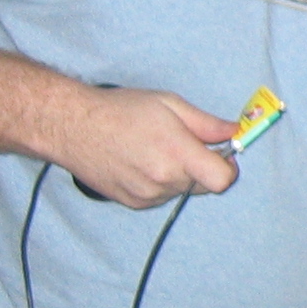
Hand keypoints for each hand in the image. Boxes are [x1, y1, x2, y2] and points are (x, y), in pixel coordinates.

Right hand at [59, 88, 238, 206]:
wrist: (72, 127)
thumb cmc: (120, 110)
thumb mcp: (170, 104)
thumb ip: (207, 123)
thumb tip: (234, 131)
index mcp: (177, 153)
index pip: (223, 179)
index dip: (229, 167)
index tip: (223, 153)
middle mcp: (164, 180)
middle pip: (204, 185)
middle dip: (204, 167)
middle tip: (185, 144)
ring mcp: (147, 195)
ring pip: (182, 191)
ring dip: (180, 175)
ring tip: (156, 150)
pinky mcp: (133, 203)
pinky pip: (161, 196)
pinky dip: (160, 183)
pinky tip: (142, 162)